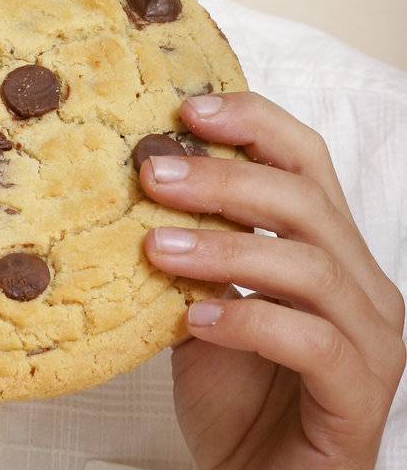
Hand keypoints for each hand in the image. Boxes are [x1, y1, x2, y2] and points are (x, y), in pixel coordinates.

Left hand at [139, 90, 405, 468]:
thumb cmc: (234, 396)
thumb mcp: (200, 302)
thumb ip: (189, 245)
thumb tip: (134, 174)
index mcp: (328, 247)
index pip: (306, 158)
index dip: (252, 121)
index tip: (185, 109)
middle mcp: (362, 284)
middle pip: (305, 200)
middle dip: (224, 177)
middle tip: (152, 173)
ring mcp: (371, 340)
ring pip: (311, 265)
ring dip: (227, 247)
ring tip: (156, 247)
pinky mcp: (361, 396)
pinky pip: (313, 342)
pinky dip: (249, 321)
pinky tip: (193, 322)